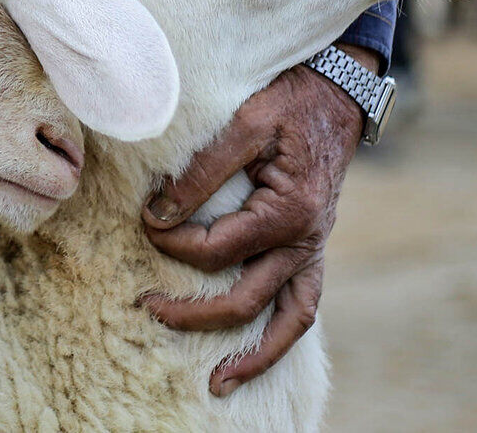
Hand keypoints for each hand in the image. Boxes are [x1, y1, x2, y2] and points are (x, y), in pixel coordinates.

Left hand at [139, 44, 374, 396]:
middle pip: (245, 301)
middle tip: (146, 309)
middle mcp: (305, 242)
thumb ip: (200, 172)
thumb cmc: (287, 102)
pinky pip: (301, 306)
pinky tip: (251, 350)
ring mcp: (312, 250)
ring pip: (288, 321)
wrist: (334, 93)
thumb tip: (160, 213)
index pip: (215, 249)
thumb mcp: (244, 123)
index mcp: (288, 213)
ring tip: (217, 383)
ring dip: (253, 354)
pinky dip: (279, 334)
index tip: (142, 221)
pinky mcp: (310, 249)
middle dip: (192, 314)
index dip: (170, 243)